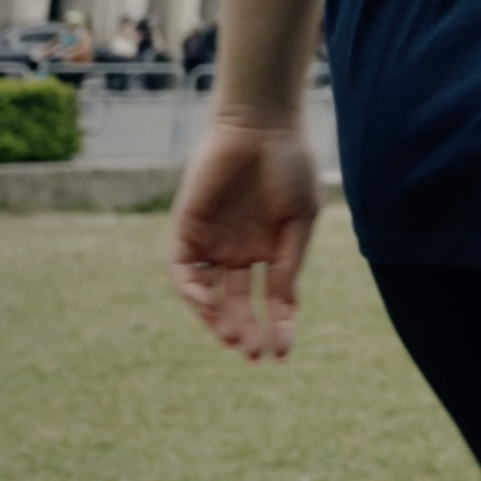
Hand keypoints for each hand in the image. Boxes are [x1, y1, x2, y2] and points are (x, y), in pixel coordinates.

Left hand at [168, 115, 321, 361]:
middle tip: (252, 354)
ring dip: (216, 319)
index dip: (276, 327)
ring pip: (207, 294)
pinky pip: (182, 269)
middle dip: (244, 330)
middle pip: (235, 303)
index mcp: (269, 250)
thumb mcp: (298, 221)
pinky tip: (206, 304)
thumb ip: (287, 265)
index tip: (282, 355)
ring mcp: (211, 242)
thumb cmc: (290, 166)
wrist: (262, 125)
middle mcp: (238, 251)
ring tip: (232, 339)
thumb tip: (285, 309)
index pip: (269, 299)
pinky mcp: (185, 229)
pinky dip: (190, 289)